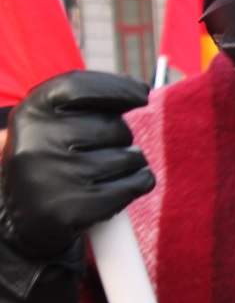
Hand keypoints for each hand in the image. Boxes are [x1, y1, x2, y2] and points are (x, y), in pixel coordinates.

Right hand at [1, 72, 154, 258]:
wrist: (24, 214)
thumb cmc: (53, 157)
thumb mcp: (54, 121)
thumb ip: (89, 100)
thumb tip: (140, 90)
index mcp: (30, 113)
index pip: (80, 88)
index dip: (118, 89)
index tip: (142, 95)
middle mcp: (35, 142)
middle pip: (114, 127)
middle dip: (121, 138)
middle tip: (101, 151)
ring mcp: (51, 177)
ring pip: (129, 158)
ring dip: (131, 163)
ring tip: (106, 171)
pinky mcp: (70, 210)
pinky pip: (133, 186)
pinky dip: (138, 184)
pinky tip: (120, 188)